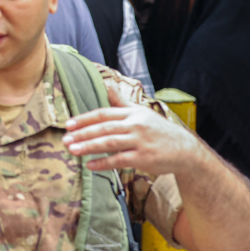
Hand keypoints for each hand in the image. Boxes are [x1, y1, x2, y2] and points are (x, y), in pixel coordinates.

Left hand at [64, 83, 204, 176]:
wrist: (184, 149)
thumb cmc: (159, 131)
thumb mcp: (142, 113)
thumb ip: (122, 102)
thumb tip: (108, 85)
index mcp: (132, 113)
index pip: (104, 114)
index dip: (85, 119)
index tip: (69, 124)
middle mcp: (135, 125)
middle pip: (104, 128)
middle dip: (83, 133)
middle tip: (65, 139)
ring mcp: (140, 141)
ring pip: (110, 143)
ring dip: (89, 147)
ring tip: (73, 150)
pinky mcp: (144, 158)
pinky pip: (120, 160)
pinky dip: (104, 163)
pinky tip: (90, 165)